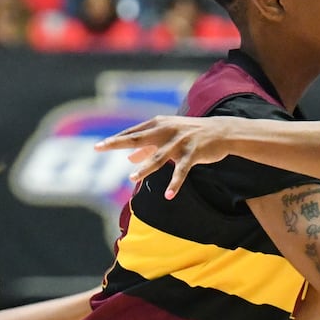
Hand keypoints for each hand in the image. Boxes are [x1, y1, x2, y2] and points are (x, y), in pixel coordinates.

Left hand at [95, 115, 234, 198]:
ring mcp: (180, 142)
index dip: (115, 139)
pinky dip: (175, 183)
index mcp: (158, 124)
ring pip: (159, 156)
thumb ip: (148, 147)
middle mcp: (167, 130)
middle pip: (138, 138)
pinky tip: (168, 195)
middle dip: (118, 143)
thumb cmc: (190, 134)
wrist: (221, 132)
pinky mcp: (193, 153)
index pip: (133, 133)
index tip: (98, 146)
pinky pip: (181, 171)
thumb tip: (129, 157)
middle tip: (101, 147)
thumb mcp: (168, 137)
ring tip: (132, 178)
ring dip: (145, 167)